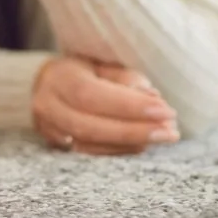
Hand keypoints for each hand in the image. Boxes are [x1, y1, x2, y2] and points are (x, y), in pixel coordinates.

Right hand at [32, 56, 180, 154]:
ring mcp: (48, 129)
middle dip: (134, 130)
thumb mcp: (103, 63)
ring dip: (130, 143)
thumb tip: (153, 100)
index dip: (128, 106)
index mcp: (57, 76)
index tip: (165, 111)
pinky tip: (142, 144)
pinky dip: (118, 151)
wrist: (50, 84)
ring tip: (163, 136)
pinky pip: (88, 155)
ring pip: (89, 145)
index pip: (91, 94)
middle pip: (89, 126)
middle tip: (170, 132)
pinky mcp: (56, 146)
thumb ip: (124, 79)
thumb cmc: (84, 70)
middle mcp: (47, 105)